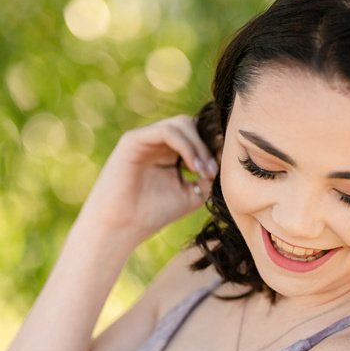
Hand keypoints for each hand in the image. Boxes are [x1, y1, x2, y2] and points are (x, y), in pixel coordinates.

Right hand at [76, 116, 217, 249]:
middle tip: (212, 173)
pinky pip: (167, 131)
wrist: (122, 227)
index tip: (226, 167)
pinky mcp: (133, 139)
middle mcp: (156, 142)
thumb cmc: (152, 214)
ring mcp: (144, 139)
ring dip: (199, 146)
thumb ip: (209, 174)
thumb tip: (227, 156)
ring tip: (203, 171)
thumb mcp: (192, 193)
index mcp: (169, 152)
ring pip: (182, 123)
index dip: (214, 145)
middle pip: (193, 125)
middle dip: (208, 146)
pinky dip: (186, 145)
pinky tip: (193, 166)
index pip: (197, 135)